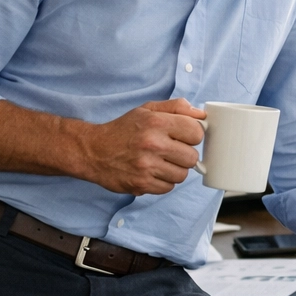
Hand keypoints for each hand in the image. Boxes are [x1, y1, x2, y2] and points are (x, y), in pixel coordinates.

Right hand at [78, 98, 205, 194]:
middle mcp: (152, 144)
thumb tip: (202, 115)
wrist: (93, 151)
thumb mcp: (147, 110)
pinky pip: (168, 188)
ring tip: (160, 162)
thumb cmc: (124, 130)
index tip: (183, 136)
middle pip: (192, 157)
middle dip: (184, 155)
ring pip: (182, 175)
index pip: (196, 132)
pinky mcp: (141, 184)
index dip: (192, 135)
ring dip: (175, 170)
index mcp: (156, 122)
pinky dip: (163, 182)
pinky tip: (152, 172)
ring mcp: (146, 166)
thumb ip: (176, 107)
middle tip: (170, 151)